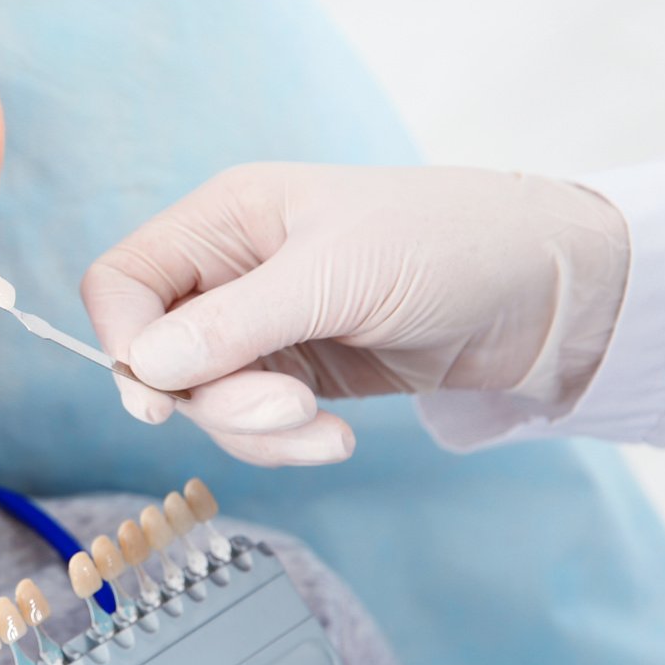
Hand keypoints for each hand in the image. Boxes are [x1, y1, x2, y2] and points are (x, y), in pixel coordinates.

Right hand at [79, 164, 628, 464]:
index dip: (120, 340)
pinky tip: (338, 438)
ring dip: (257, 431)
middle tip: (288, 412)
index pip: (122, 283)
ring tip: (325, 432)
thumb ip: (234, 324)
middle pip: (158, 357)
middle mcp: (229, 272)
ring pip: (205, 403)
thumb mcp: (336, 276)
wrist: (543, 292)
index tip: (156, 398)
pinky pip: (253, 427)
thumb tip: (143, 367)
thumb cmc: (445, 245)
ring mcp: (260, 329)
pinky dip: (286, 445)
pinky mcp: (294, 376)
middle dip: (217, 399)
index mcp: (224, 219)